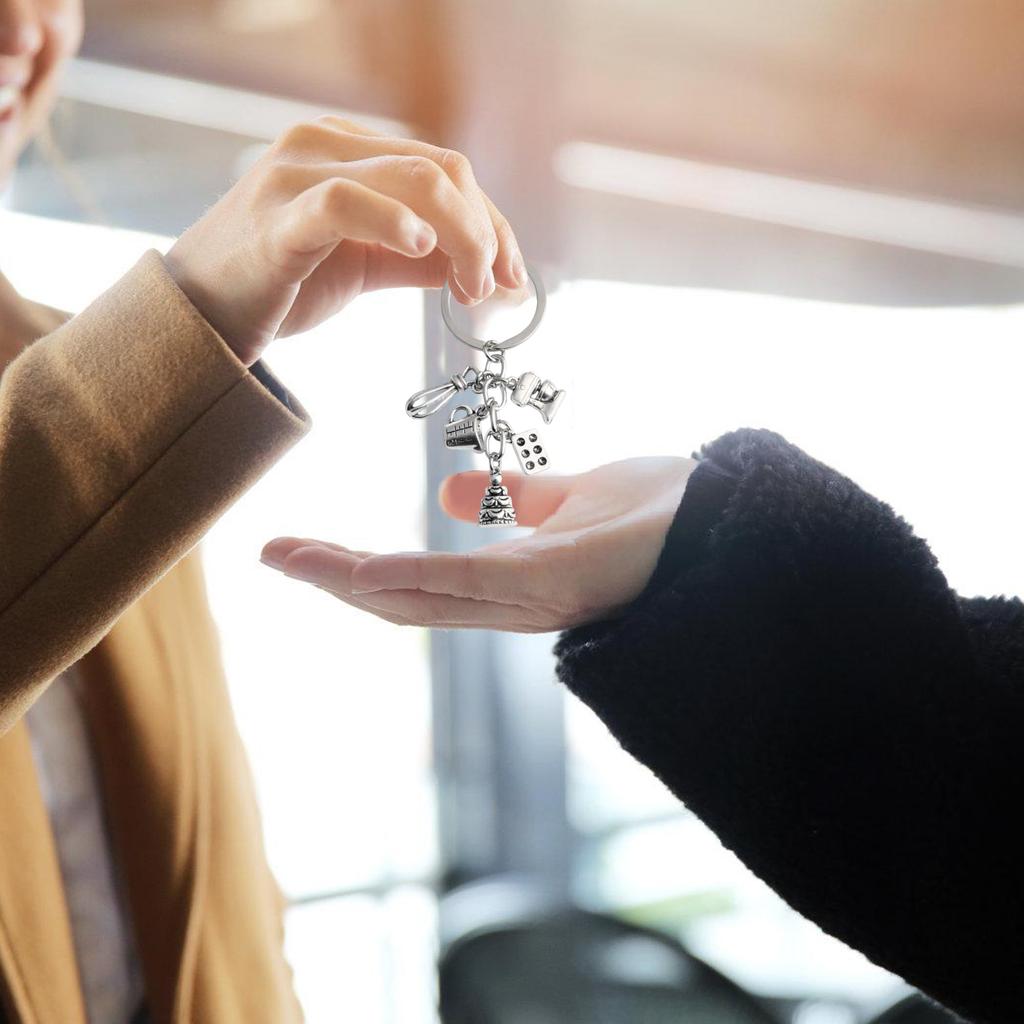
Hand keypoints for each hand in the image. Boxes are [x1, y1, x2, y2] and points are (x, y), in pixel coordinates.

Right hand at [164, 116, 525, 364]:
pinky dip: (394, 222)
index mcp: (348, 150)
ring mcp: (298, 173)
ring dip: (461, 236)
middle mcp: (325, 145)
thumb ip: (418, 258)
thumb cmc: (277, 286)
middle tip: (494, 289)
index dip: (492, 223)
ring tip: (470, 288)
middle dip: (486, 232)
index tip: (514, 277)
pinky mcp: (279, 216)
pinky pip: (347, 201)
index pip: (445, 170)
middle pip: (440, 169)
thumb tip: (482, 268)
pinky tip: (423, 252)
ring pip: (412, 179)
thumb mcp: (363, 266)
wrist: (199, 319)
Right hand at [260, 457, 696, 631]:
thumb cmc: (661, 514)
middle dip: (336, 582)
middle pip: (407, 601)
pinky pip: (473, 585)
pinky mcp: (559, 585)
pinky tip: (365, 570)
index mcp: (512, 580)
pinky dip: (415, 580)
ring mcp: (533, 599)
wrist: (732, 520)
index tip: (301, 550)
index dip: (356, 571)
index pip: (418, 583)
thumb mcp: (573, 497)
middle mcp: (513, 601)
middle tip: (272, 555)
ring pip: (426, 600)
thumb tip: (447, 493)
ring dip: (354, 583)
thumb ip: (516, 500)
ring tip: (292, 561)